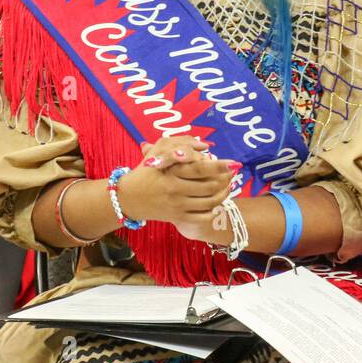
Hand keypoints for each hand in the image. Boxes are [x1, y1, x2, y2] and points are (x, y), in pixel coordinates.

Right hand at [116, 136, 236, 225]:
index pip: (200, 168)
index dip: (220, 165)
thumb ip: (179, 144)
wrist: (128, 198)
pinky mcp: (177, 218)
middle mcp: (175, 189)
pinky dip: (213, 210)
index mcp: (171, 172)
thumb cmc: (145, 172)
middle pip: (209, 186)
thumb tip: (204, 145)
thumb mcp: (157, 153)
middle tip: (232, 174)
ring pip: (209, 202)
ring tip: (228, 187)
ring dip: (223, 194)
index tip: (233, 163)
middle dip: (226, 180)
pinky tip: (216, 202)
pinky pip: (202, 217)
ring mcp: (177, 205)